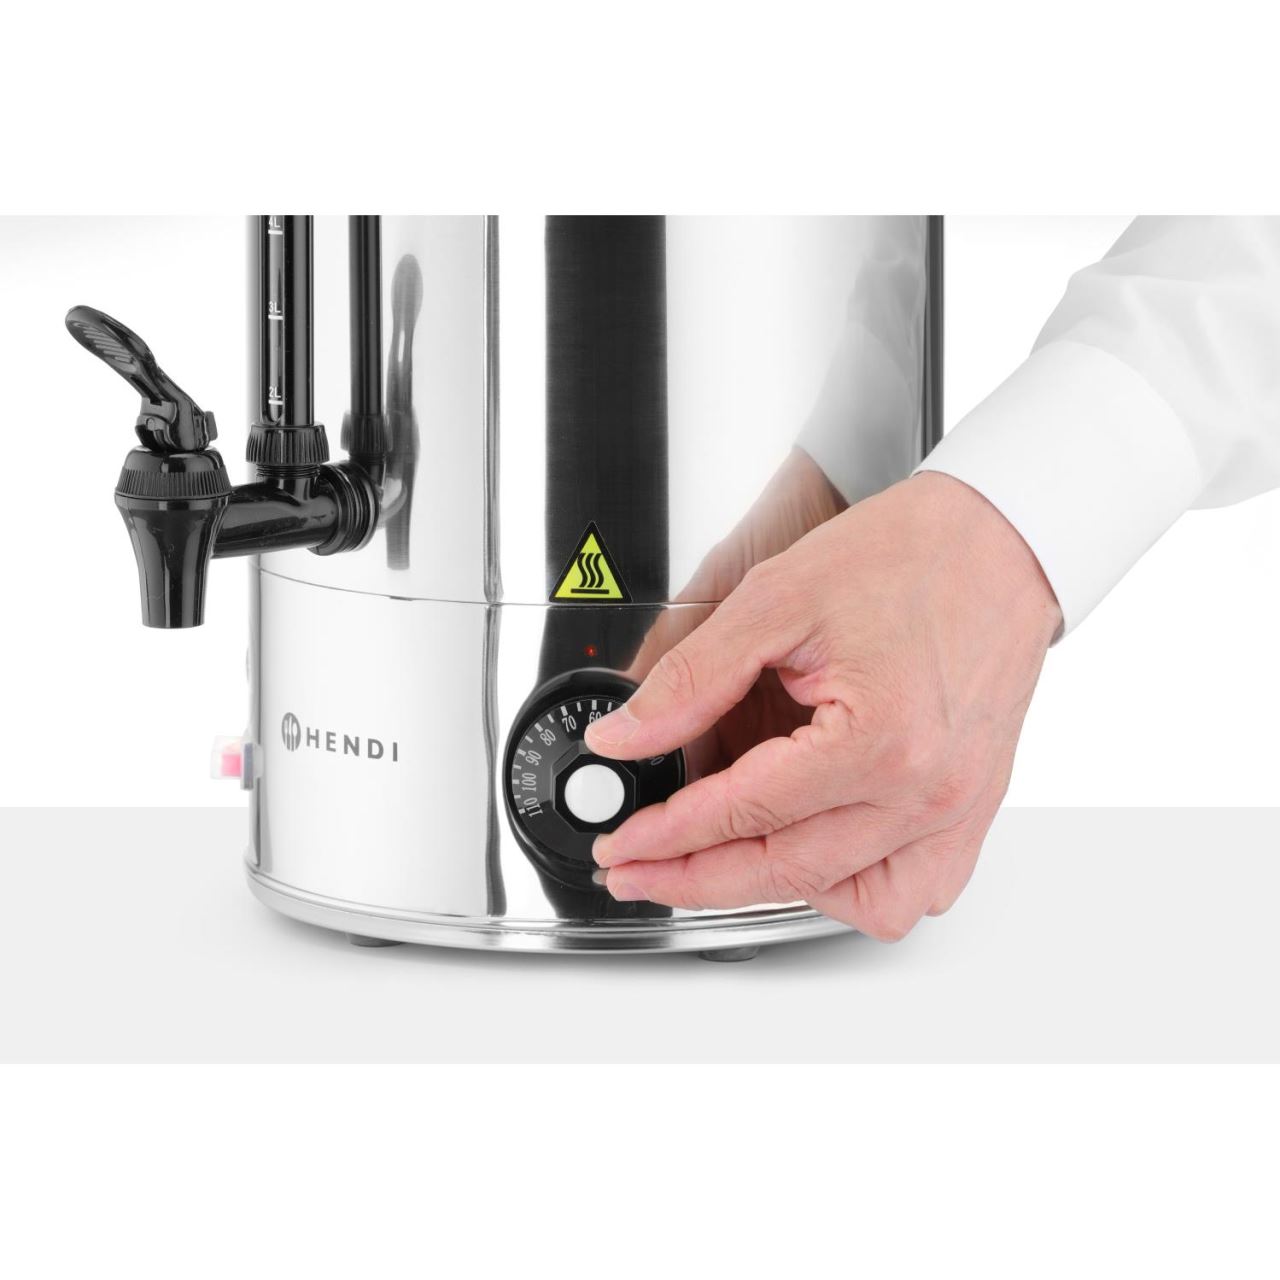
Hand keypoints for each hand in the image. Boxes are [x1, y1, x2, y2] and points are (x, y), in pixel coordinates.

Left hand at [585, 472, 1061, 940]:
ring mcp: (958, 808)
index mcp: (881, 740)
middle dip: (695, 879)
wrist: (999, 541)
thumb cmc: (907, 556)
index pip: (746, 812)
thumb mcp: (775, 599)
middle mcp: (928, 791)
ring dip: (776, 890)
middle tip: (637, 868)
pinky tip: (809, 851)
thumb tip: (626, 736)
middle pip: (788, 872)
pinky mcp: (973, 809)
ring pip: (856, 901)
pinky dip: (853, 886)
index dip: (668, 833)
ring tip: (717, 861)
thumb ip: (692, 678)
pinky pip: (915, 890)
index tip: (621, 841)